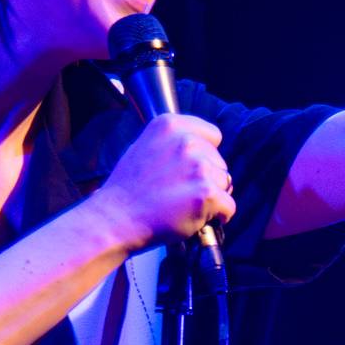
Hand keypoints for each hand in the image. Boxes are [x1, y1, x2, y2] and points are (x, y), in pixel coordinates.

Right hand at [94, 114, 235, 249]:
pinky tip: (193, 217)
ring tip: (181, 204)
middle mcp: (186, 141)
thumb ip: (173, 143)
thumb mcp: (144, 147)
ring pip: (225, 184)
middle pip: (220, 162)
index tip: (188, 170)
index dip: (205, 156)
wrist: (116, 219)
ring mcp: (198, 167)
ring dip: (211, 197)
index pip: (213, 135)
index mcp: (170, 125)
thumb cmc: (128, 190)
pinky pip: (229, 207)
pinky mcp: (206, 193)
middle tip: (178, 192)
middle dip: (207, 178)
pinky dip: (217, 217)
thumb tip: (200, 150)